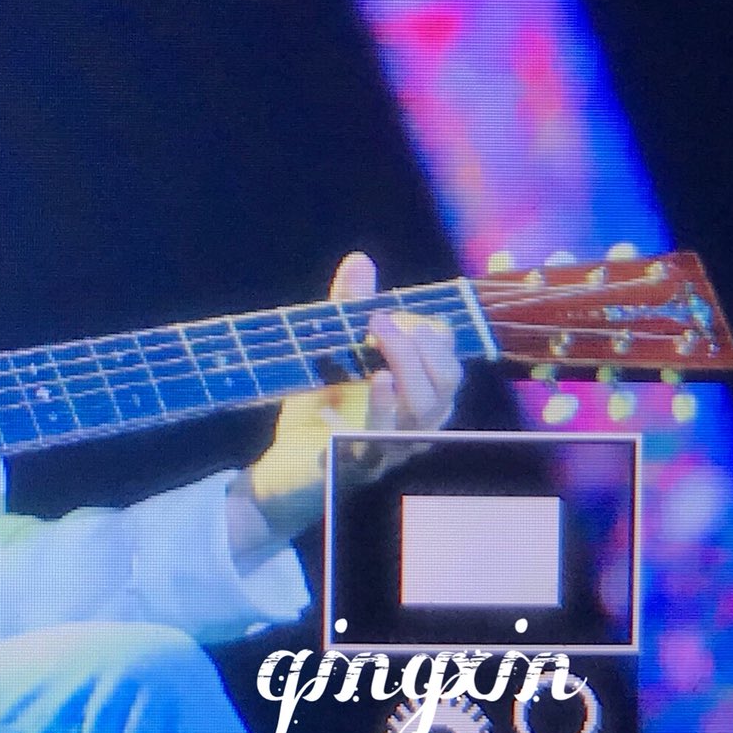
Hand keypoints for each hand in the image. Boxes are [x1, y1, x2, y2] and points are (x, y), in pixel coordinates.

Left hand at [241, 252, 465, 541]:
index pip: (447, 366)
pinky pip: (371, 449)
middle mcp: (414, 428)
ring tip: (379, 353)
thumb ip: (348, 310)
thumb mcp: (332, 355)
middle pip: (442, 392)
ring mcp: (387, 451)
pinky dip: (368, 420)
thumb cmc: (320, 412)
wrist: (284, 472)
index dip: (431, 338)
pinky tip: (353, 397)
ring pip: (418, 421)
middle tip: (380, 321)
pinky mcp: (353, 469)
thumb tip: (360, 260)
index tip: (393, 312)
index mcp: (417, 399)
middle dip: (419, 353)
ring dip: (401, 381)